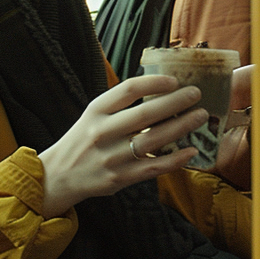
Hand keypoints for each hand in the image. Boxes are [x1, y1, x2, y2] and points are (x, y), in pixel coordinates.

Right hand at [38, 75, 207, 216]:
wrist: (58, 176)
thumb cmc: (83, 140)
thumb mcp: (93, 115)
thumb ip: (119, 105)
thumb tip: (158, 89)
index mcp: (96, 111)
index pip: (128, 90)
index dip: (154, 83)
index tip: (175, 80)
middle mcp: (103, 132)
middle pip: (145, 114)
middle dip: (175, 102)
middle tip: (196, 94)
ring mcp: (112, 157)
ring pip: (153, 140)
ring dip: (181, 127)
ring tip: (200, 117)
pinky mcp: (120, 178)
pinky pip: (153, 167)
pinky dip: (174, 160)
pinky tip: (191, 151)